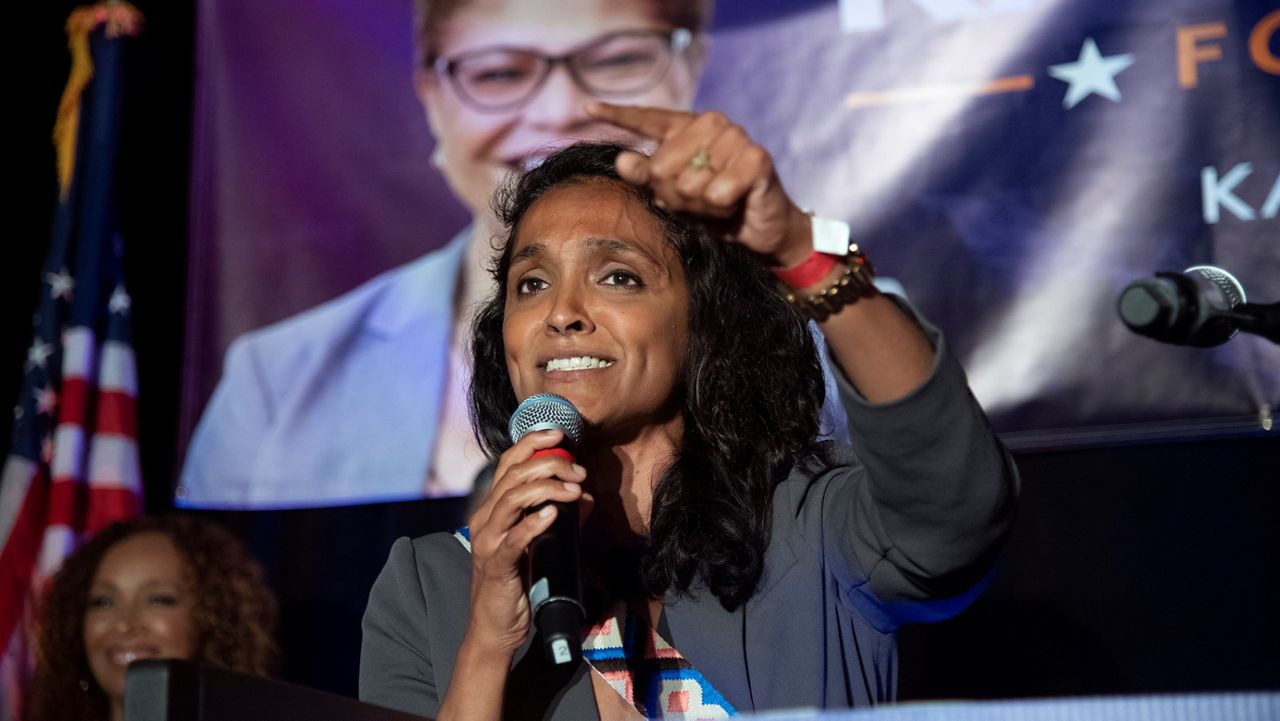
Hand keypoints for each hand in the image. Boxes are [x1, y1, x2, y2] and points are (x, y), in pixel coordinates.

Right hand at [463, 429, 588, 655]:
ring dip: (546, 488)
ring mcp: (488, 542)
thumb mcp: (540, 543)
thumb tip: (584, 496)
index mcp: (492, 509)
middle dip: (549, 464)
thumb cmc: (518, 582)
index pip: (508, 463)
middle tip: (579, 471)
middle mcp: (485, 519)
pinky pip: (513, 539)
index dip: (532, 442)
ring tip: (573, 489)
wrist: (496, 627)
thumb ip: (559, 517)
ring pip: (511, 499)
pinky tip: (553, 514)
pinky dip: (533, 522)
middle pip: (512, 476)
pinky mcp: (496, 566)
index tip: (560, 435)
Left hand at [587, 101, 813, 268]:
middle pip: (662, 167)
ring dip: (701, 206)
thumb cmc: (714, 209)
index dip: (617, 114)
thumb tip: (622, 160)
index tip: (587, 108)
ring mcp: (735, 137)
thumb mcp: (673, 197)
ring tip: (718, 203)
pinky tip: (735, 203)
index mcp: (686, 128)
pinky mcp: (757, 157)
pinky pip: (717, 192)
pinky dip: (721, 207)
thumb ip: (646, 178)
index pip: (647, 118)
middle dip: (674, 196)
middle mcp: (710, 124)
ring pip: (690, 183)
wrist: (759, 229)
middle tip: (696, 202)